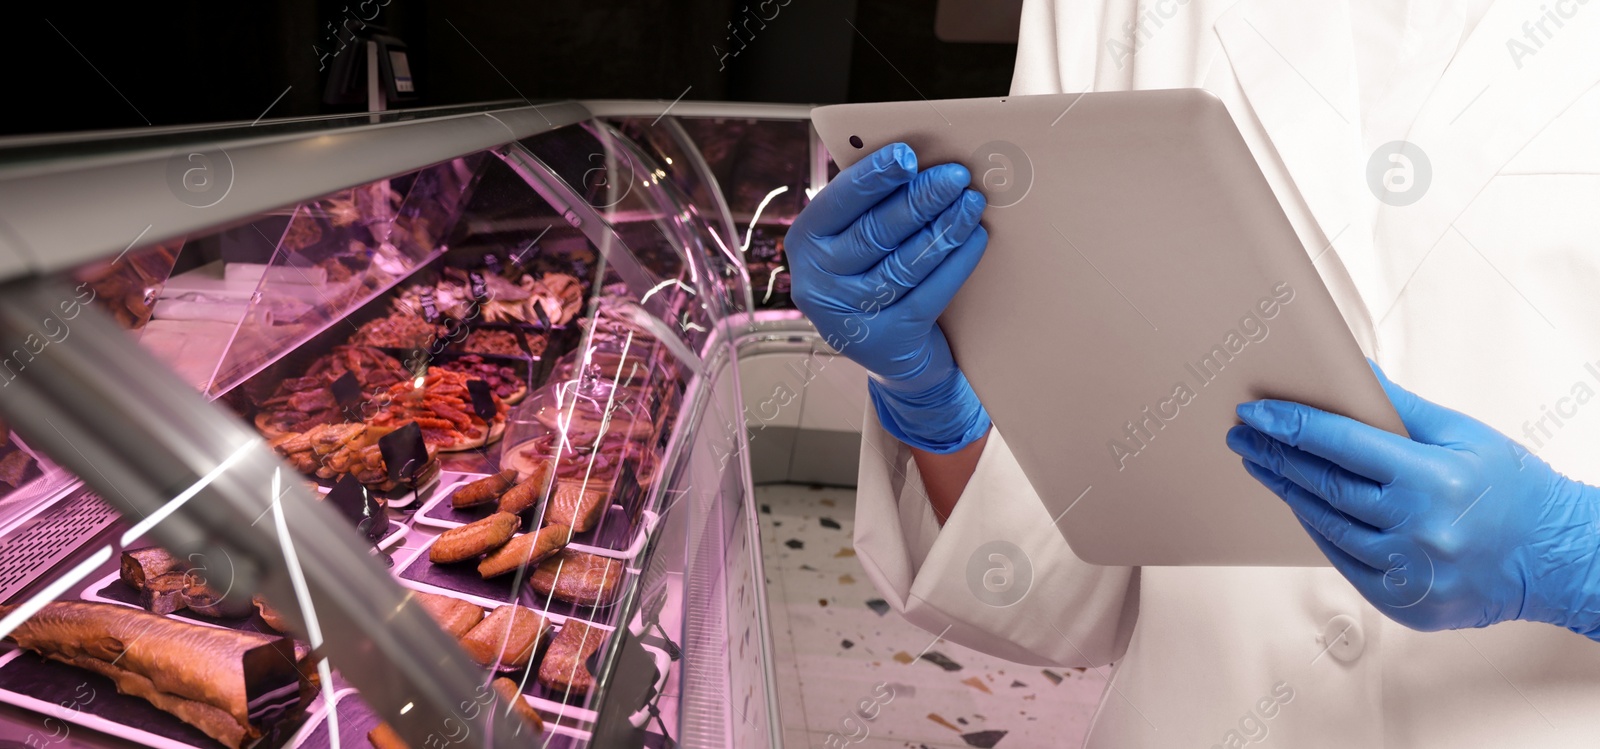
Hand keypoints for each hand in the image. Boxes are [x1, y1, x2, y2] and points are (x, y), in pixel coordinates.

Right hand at [787, 143, 991, 452]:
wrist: (891, 354)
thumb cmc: (872, 276)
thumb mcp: (852, 243)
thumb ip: (868, 207)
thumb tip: (913, 163)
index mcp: (805, 244)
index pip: (839, 203)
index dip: (874, 177)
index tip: (907, 155)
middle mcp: (819, 283)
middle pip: (876, 232)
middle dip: (920, 199)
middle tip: (955, 176)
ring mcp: (851, 315)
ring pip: (906, 262)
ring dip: (944, 228)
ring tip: (972, 202)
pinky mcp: (888, 339)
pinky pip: (929, 292)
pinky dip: (956, 262)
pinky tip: (974, 238)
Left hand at [1226, 361, 1599, 638]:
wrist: (1560, 558)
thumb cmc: (1515, 489)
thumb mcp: (1464, 434)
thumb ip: (1400, 407)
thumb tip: (1348, 372)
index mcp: (1432, 479)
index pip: (1340, 444)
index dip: (1291, 425)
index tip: (1256, 412)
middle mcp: (1417, 528)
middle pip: (1324, 484)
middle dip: (1276, 455)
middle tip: (1243, 434)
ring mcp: (1409, 572)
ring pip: (1326, 524)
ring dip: (1287, 491)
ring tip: (1261, 464)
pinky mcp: (1405, 603)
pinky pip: (1343, 561)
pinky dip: (1316, 529)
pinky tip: (1298, 504)